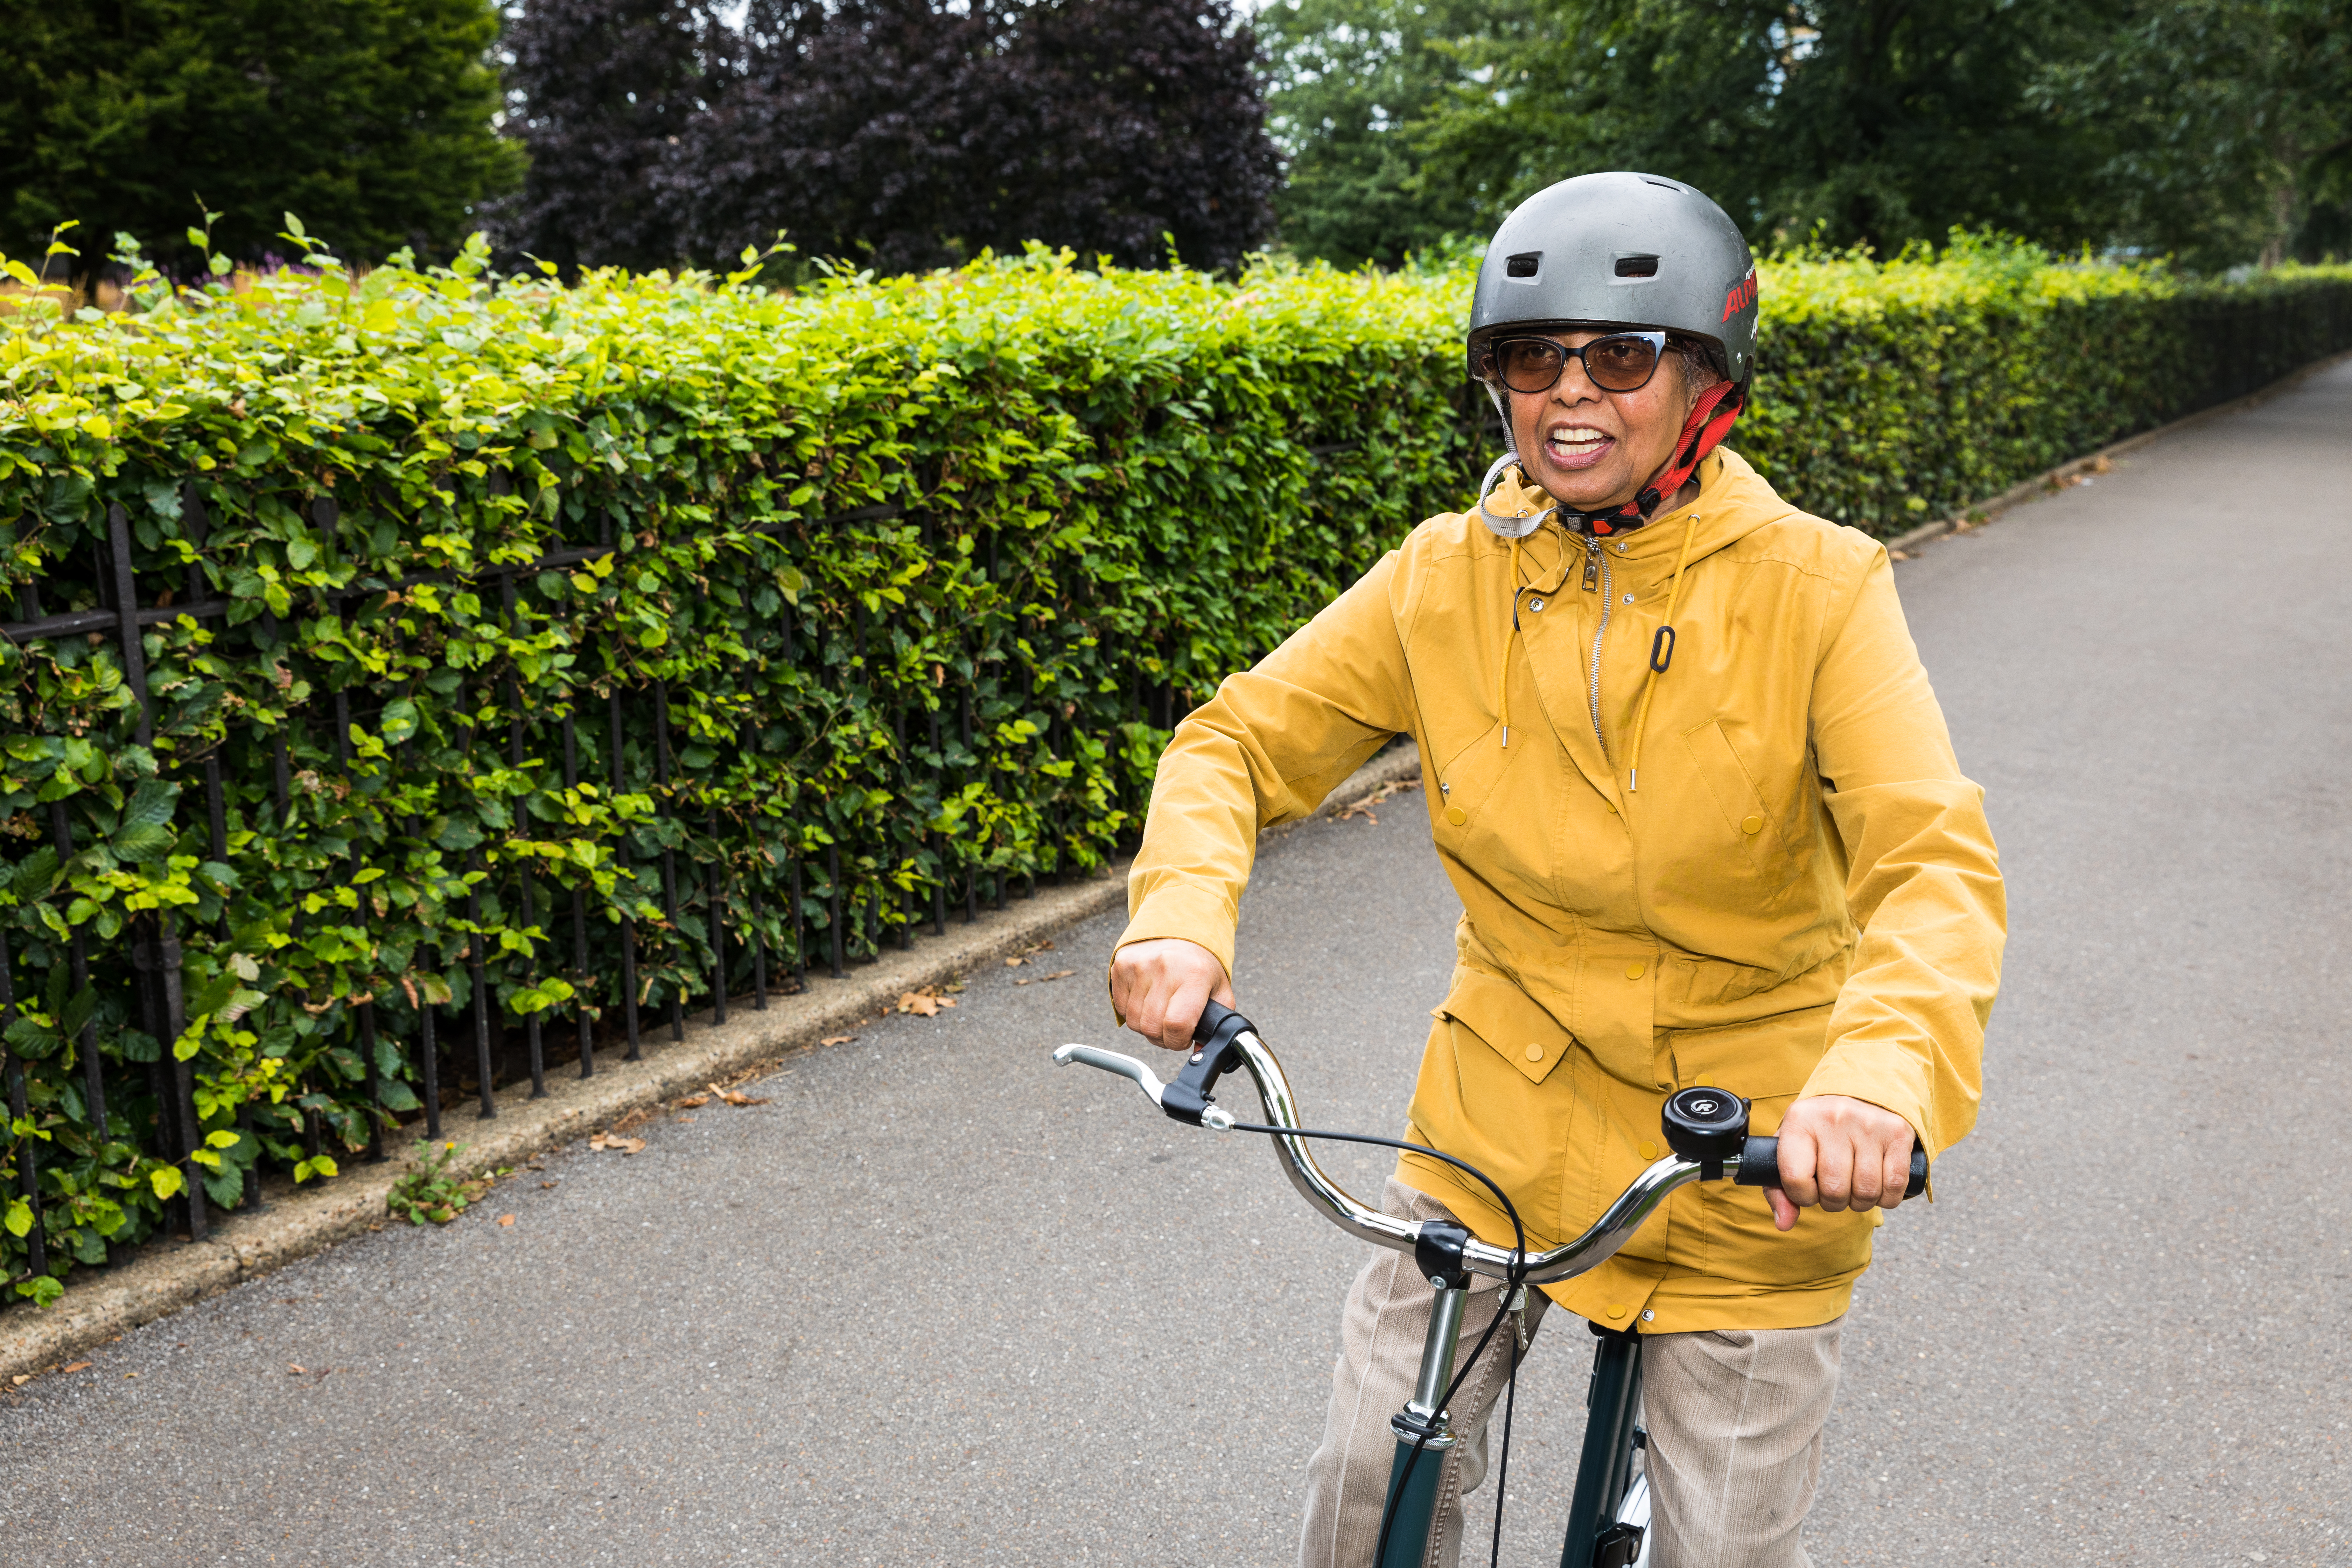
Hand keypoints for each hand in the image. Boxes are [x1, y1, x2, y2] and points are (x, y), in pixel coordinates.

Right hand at [1108, 938, 1235, 1052]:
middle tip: (1172, 1026)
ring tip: (1160, 1011)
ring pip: (1134, 1022)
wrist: (1179, 928)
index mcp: (1193, 975)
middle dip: (1163, 1037)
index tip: (1183, 1037)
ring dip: (1147, 1025)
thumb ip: (1216, 1024)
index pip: (1176, 1025)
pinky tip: (1147, 999)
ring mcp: (1139, 965)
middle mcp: (1164, 968)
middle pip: (1151, 1028)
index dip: (1178, 1041)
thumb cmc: (1200, 965)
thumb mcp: (1219, 991)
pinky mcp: (1121, 965)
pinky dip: (1133, 1011)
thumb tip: (1200, 1053)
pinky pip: (1120, 1007)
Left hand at [1765, 1094, 1916, 1232]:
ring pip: (1866, 1191)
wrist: (1860, 1093)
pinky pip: (1894, 1186)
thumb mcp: (1791, 1150)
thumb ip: (1778, 1190)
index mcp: (1800, 1120)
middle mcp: (1833, 1118)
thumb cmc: (1820, 1131)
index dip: (1803, 1196)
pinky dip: (1886, 1198)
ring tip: (1854, 1187)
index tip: (1809, 1188)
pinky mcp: (1898, 1133)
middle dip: (1834, 1202)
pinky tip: (1877, 1186)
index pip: (1795, 1179)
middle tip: (1835, 1189)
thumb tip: (1784, 1224)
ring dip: (1861, 1202)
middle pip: (1834, 1190)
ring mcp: (1868, 1124)